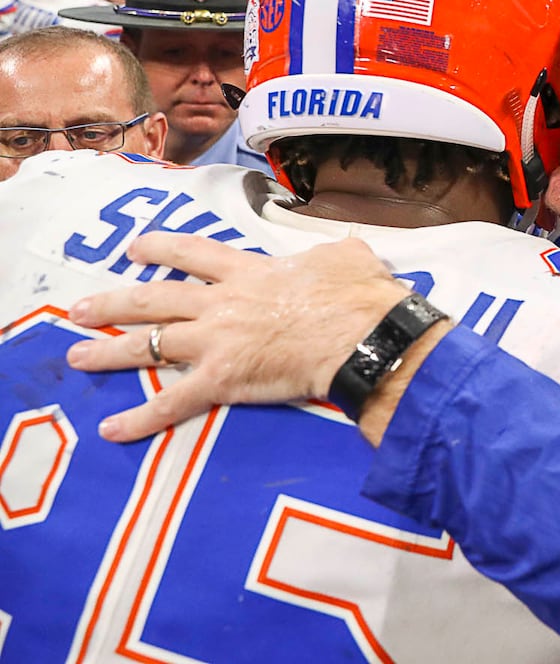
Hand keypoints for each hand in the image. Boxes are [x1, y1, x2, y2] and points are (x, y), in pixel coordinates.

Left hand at [66, 232, 410, 442]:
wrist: (364, 334)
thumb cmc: (361, 296)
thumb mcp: (349, 255)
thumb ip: (334, 251)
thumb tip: (347, 250)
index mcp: (251, 271)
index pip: (194, 253)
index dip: (161, 248)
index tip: (136, 248)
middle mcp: (223, 302)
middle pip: (155, 298)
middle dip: (113, 302)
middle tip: (82, 307)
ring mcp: (218, 340)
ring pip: (150, 343)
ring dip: (108, 350)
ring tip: (78, 356)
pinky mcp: (222, 379)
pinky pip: (173, 400)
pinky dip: (140, 417)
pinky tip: (113, 429)